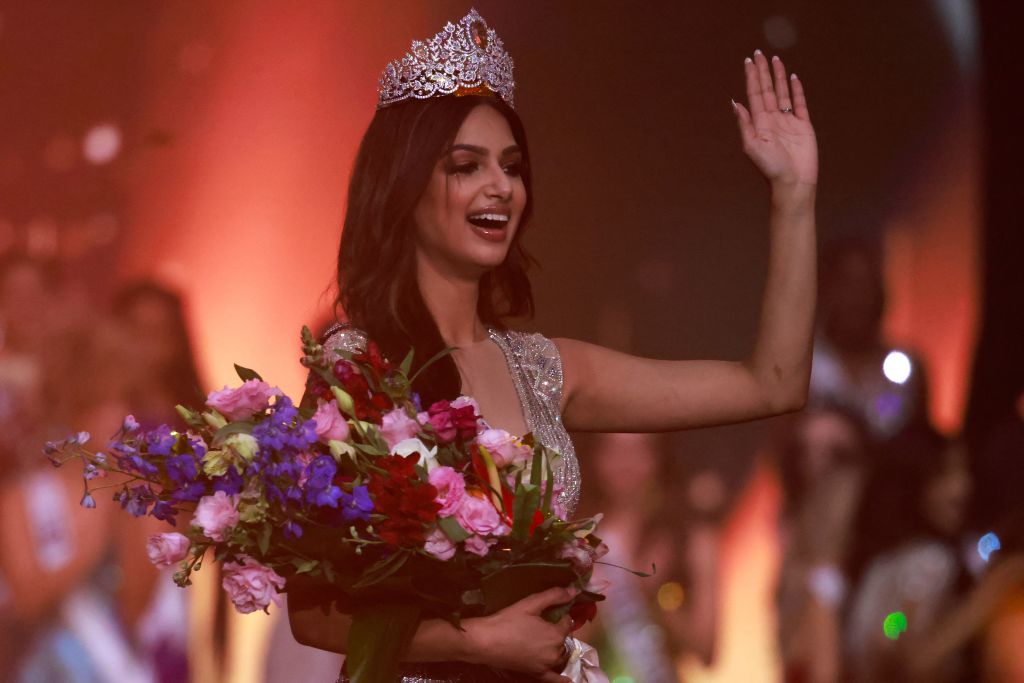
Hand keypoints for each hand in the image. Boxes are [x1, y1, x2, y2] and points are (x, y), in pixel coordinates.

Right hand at [464, 586, 576, 681]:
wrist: (486, 642)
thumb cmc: (508, 620)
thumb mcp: (531, 603)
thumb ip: (554, 596)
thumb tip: (575, 590)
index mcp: (555, 634)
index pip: (568, 623)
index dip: (561, 616)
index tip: (554, 612)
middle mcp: (555, 652)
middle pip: (563, 639)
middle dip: (558, 631)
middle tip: (544, 624)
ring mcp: (546, 665)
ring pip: (559, 655)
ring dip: (557, 648)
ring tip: (545, 640)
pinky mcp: (536, 673)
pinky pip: (554, 679)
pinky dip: (562, 680)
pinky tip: (568, 680)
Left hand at [733, 50, 817, 188]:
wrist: (793, 182)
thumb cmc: (771, 168)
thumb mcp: (752, 146)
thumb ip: (745, 124)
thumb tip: (735, 103)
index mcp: (759, 123)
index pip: (754, 94)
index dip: (751, 77)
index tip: (749, 61)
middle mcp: (772, 120)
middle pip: (767, 90)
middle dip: (763, 72)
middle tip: (759, 53)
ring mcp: (788, 122)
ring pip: (782, 93)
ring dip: (778, 77)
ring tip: (776, 60)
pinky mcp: (803, 126)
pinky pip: (800, 104)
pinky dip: (797, 91)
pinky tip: (793, 78)